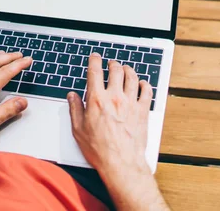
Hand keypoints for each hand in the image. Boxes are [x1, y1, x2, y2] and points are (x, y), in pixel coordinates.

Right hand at [67, 53, 168, 209]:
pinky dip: (144, 84)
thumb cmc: (100, 150)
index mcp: (97, 100)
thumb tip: (72, 97)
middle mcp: (115, 97)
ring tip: (126, 69)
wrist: (120, 162)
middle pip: (116, 70)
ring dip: (128, 70)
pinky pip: (147, 91)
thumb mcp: (78, 130)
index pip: (95, 72)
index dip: (94, 60)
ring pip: (132, 77)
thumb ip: (75, 109)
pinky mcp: (143, 110)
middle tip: (111, 64)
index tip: (95, 57)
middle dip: (112, 64)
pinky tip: (142, 84)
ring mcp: (131, 103)